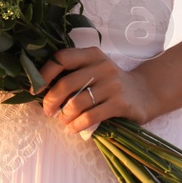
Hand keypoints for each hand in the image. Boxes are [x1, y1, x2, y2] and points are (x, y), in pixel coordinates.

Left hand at [38, 46, 155, 136]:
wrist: (145, 93)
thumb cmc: (110, 82)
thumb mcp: (95, 68)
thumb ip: (73, 71)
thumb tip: (40, 87)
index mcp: (92, 54)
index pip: (62, 58)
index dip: (44, 74)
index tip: (36, 89)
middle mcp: (103, 66)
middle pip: (66, 83)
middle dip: (51, 100)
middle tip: (47, 111)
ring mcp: (113, 85)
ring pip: (77, 102)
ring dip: (64, 116)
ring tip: (62, 121)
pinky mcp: (120, 104)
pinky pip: (91, 117)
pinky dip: (77, 125)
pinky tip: (72, 129)